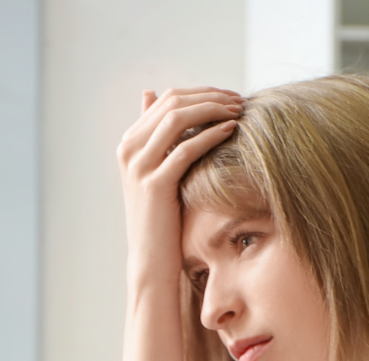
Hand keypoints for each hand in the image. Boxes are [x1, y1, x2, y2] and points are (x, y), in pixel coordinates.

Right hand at [117, 87, 240, 286]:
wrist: (151, 259)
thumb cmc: (162, 217)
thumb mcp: (159, 173)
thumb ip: (158, 137)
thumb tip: (154, 95)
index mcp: (129, 142)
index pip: (167, 99)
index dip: (203, 92)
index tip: (230, 97)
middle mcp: (129, 149)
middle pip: (173, 102)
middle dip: (211, 96)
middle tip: (239, 101)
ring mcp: (138, 166)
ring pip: (178, 118)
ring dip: (212, 109)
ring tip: (238, 112)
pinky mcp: (154, 184)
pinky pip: (186, 148)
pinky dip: (211, 135)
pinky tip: (231, 131)